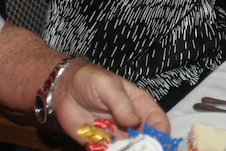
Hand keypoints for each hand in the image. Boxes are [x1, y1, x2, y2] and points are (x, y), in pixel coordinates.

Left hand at [55, 62, 169, 140]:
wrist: (64, 88)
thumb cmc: (90, 80)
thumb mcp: (108, 86)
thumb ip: (121, 103)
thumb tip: (135, 122)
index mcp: (140, 106)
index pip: (159, 122)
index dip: (161, 135)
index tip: (156, 143)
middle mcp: (132, 124)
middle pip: (147, 141)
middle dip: (146, 148)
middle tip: (134, 149)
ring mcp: (117, 136)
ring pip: (129, 150)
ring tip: (119, 150)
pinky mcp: (101, 144)